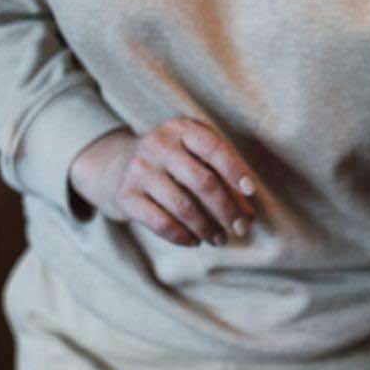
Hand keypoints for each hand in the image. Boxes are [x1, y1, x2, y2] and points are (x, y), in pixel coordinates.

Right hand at [68, 118, 256, 244]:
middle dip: (227, 210)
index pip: (213, 148)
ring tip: (220, 239)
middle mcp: (158, 144)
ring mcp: (139, 169)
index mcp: (181, 128)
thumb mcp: (194, 154)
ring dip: (207, 228)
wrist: (118, 166)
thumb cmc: (173, 162)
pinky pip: (161, 223)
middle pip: (202, 182)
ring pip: (183, 207)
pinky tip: (195, 241)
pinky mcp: (125, 194)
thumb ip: (222, 175)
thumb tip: (248, 213)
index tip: (251, 193)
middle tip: (241, 228)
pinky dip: (183, 237)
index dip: (235, 170)